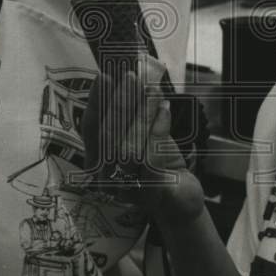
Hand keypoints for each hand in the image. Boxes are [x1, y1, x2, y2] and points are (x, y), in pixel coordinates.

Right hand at [81, 56, 204, 221]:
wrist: (183, 199)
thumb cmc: (159, 164)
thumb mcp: (143, 135)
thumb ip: (133, 114)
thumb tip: (129, 76)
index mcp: (101, 162)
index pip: (92, 131)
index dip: (96, 103)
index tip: (102, 77)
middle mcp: (109, 178)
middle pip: (109, 139)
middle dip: (120, 104)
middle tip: (130, 77)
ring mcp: (130, 188)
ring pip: (130, 148)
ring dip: (142, 113)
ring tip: (152, 88)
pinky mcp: (153, 192)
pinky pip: (152, 158)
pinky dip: (158, 129)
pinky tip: (165, 108)